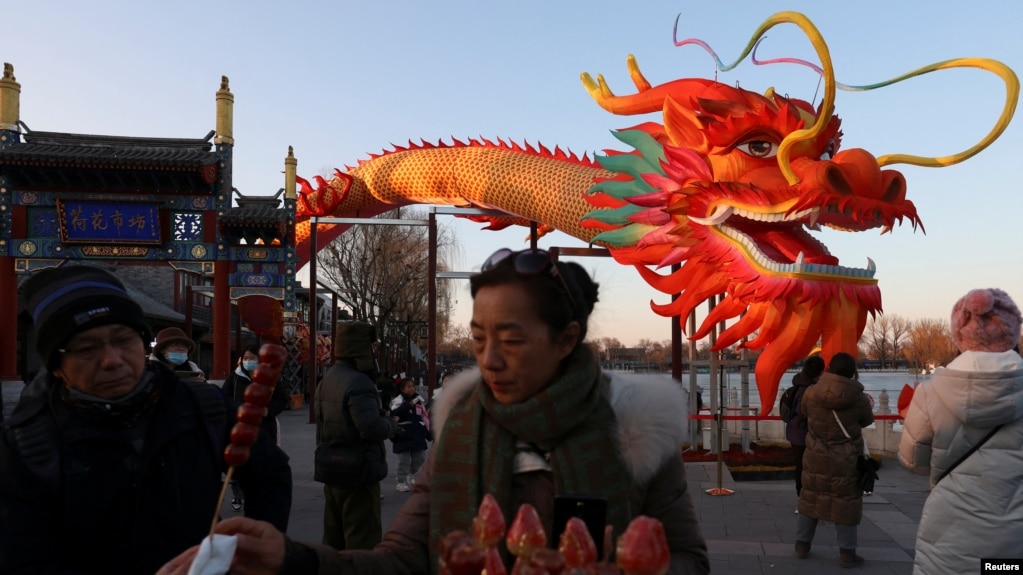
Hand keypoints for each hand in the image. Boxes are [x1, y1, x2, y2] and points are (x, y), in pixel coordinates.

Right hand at [156, 517, 285, 574]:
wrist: (288, 569)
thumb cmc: (282, 553)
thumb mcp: (270, 547)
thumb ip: (253, 543)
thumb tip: (235, 537)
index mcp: (256, 529)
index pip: (238, 522)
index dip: (226, 524)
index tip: (215, 531)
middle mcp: (247, 538)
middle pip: (229, 535)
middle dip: (219, 539)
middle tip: (208, 546)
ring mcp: (244, 550)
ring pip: (228, 549)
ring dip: (220, 553)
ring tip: (213, 557)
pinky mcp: (243, 562)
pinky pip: (231, 562)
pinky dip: (226, 563)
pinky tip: (224, 566)